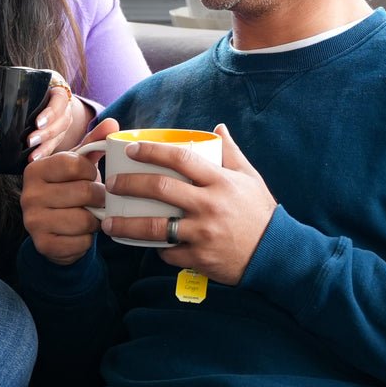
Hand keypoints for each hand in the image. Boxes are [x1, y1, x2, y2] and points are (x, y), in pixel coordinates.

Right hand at [22, 118, 118, 265]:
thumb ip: (95, 143)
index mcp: (36, 169)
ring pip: (84, 219)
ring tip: (92, 216)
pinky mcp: (43, 245)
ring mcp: (33, 221)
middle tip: (100, 200)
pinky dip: (89, 239)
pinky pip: (81, 242)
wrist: (55, 230)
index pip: (75, 164)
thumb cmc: (70, 190)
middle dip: (100, 198)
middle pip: (84, 192)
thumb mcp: (80, 165)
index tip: (92, 177)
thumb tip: (113, 124)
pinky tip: (82, 233)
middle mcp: (28, 194)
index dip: (93, 172)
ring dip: (96, 220)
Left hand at [26, 73, 90, 160]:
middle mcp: (65, 107)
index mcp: (57, 90)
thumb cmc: (34, 85)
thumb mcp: (30, 78)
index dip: (51, 113)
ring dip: (46, 146)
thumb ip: (17, 80)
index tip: (38, 123)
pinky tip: (34, 159)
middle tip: (30, 141)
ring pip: (60, 135)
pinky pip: (55, 145)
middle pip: (63, 121)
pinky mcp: (60, 134)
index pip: (60, 100)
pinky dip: (45, 153)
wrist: (48, 93)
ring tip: (32, 155)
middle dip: (47, 133)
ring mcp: (64, 122)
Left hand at [99, 124, 277, 285]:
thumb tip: (218, 128)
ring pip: (156, 227)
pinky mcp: (200, 258)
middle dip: (130, 184)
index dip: (153, 151)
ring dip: (127, 224)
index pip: (181, 158)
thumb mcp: (249, 178)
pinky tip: (147, 244)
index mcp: (220, 181)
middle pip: (160, 189)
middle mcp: (210, 205)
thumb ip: (231, 153)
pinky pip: (169, 253)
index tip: (132, 150)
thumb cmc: (260, 212)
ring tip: (110, 223)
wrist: (275, 253)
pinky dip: (156, 248)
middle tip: (112, 184)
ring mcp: (203, 233)